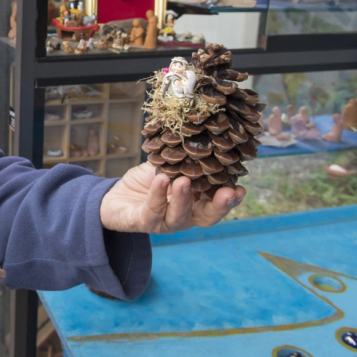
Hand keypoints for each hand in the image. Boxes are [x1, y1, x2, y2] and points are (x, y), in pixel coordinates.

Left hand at [100, 162, 245, 233]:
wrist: (115, 195)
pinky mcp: (142, 222)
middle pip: (206, 217)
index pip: (216, 203)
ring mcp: (163, 222)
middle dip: (218, 206)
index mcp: (194, 202)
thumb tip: (201, 134)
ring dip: (183, 198)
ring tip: (184, 180)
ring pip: (179, 216)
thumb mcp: (168, 165)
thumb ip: (184, 158)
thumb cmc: (147, 181)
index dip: (230, 199)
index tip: (241, 188)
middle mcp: (183, 216)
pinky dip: (157, 195)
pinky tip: (161, 180)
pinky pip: (152, 211)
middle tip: (228, 192)